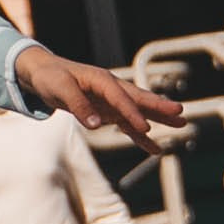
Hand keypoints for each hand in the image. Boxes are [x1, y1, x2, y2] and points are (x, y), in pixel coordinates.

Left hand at [12, 43, 186, 149]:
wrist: (43, 74)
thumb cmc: (51, 78)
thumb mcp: (60, 89)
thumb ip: (78, 105)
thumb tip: (96, 125)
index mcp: (102, 80)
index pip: (121, 98)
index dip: (132, 112)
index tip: (145, 128)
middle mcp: (111, 89)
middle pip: (139, 99)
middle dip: (159, 108)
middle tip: (180, 113)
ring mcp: (111, 101)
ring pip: (138, 111)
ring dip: (158, 119)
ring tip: (181, 125)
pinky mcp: (107, 112)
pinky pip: (127, 125)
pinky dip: (140, 136)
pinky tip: (154, 149)